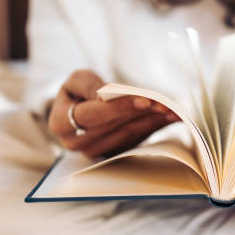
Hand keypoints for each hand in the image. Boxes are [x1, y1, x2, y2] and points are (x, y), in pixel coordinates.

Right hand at [48, 70, 179, 157]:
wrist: (76, 111)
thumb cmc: (76, 93)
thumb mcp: (76, 80)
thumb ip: (87, 84)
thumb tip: (104, 96)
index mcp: (61, 123)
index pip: (94, 116)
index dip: (120, 108)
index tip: (144, 100)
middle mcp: (77, 143)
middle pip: (116, 127)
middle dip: (143, 113)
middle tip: (166, 104)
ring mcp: (96, 152)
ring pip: (129, 135)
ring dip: (153, 122)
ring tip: (173, 111)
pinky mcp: (113, 154)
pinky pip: (137, 140)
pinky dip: (154, 128)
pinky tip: (170, 119)